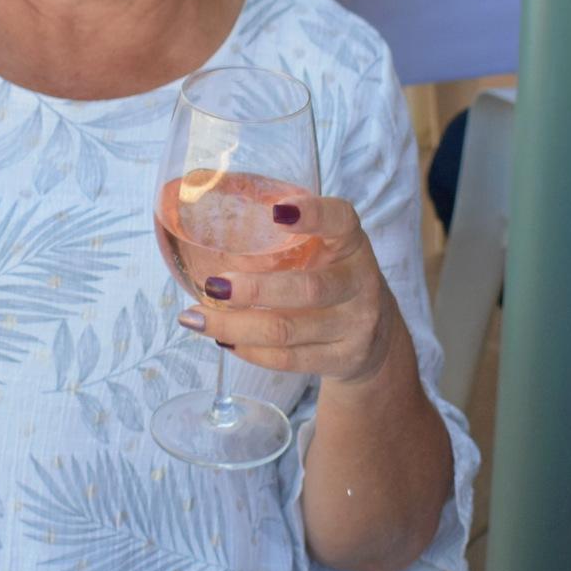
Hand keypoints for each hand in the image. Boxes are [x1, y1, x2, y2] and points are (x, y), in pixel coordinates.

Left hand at [181, 193, 403, 388]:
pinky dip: (250, 351)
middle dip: (254, 290)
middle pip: (307, 290)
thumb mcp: (323, 253)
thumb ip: (284, 243)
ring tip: (196, 318)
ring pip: (288, 330)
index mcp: (352, 244)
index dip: (313, 214)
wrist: (374, 338)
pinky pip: (289, 359)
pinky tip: (224, 339)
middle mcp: (360, 283)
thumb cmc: (331, 281)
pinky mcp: (344, 359)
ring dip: (236, 325)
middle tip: (213, 285)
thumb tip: (207, 241)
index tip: (277, 211)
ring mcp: (356, 325)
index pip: (341, 221)